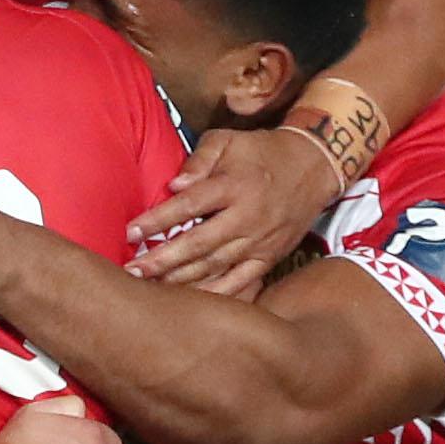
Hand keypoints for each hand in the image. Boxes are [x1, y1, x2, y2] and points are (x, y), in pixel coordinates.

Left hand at [126, 126, 340, 298]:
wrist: (314, 167)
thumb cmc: (261, 152)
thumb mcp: (229, 141)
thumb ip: (199, 159)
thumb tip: (175, 184)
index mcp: (233, 186)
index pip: (189, 206)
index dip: (158, 220)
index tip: (130, 231)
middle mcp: (247, 217)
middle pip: (199, 244)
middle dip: (162, 260)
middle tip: (132, 271)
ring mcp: (259, 241)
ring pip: (215, 267)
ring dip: (181, 280)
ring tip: (150, 288)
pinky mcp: (269, 258)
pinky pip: (240, 282)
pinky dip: (215, 294)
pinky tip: (190, 302)